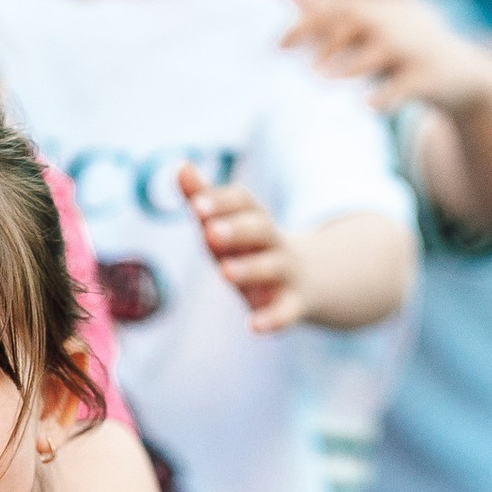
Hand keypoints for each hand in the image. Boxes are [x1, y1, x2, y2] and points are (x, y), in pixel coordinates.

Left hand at [180, 164, 303, 332]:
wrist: (310, 279)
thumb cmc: (251, 249)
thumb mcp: (227, 225)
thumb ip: (203, 199)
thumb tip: (180, 165)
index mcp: (254, 218)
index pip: (243, 202)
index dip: (222, 201)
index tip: (197, 204)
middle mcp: (272, 241)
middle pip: (260, 229)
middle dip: (237, 229)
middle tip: (211, 232)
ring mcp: (285, 273)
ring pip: (272, 266)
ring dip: (250, 268)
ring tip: (224, 272)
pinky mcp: (293, 304)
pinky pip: (286, 312)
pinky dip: (273, 320)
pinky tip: (253, 327)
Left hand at [279, 0, 491, 117]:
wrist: (464, 77)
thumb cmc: (407, 52)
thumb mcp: (375, 27)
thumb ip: (335, 10)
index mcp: (382, 9)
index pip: (340, 5)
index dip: (307, 18)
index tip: (276, 43)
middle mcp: (398, 22)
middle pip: (356, 19)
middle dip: (324, 35)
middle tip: (293, 57)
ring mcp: (416, 48)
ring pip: (381, 51)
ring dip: (351, 64)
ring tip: (322, 79)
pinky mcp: (431, 77)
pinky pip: (407, 85)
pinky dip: (388, 95)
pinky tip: (368, 107)